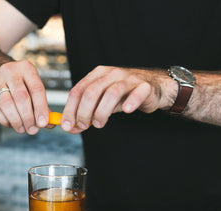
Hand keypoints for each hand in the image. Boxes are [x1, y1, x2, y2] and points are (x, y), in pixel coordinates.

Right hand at [0, 60, 51, 134]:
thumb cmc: (20, 84)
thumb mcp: (33, 88)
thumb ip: (43, 106)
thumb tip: (50, 123)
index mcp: (27, 69)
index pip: (36, 89)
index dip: (41, 108)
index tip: (43, 123)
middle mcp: (10, 72)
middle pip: (21, 97)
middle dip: (28, 117)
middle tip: (33, 130)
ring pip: (7, 104)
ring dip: (16, 120)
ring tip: (23, 129)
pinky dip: (5, 120)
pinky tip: (12, 124)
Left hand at [61, 66, 176, 133]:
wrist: (153, 87)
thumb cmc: (125, 94)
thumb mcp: (102, 102)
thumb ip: (88, 113)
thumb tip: (72, 127)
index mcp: (98, 74)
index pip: (78, 90)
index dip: (70, 109)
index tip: (67, 125)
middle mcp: (111, 74)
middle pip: (92, 91)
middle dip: (84, 111)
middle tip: (83, 125)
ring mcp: (129, 79)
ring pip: (111, 93)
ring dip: (102, 111)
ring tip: (99, 123)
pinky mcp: (144, 86)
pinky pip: (136, 93)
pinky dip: (130, 102)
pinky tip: (126, 111)